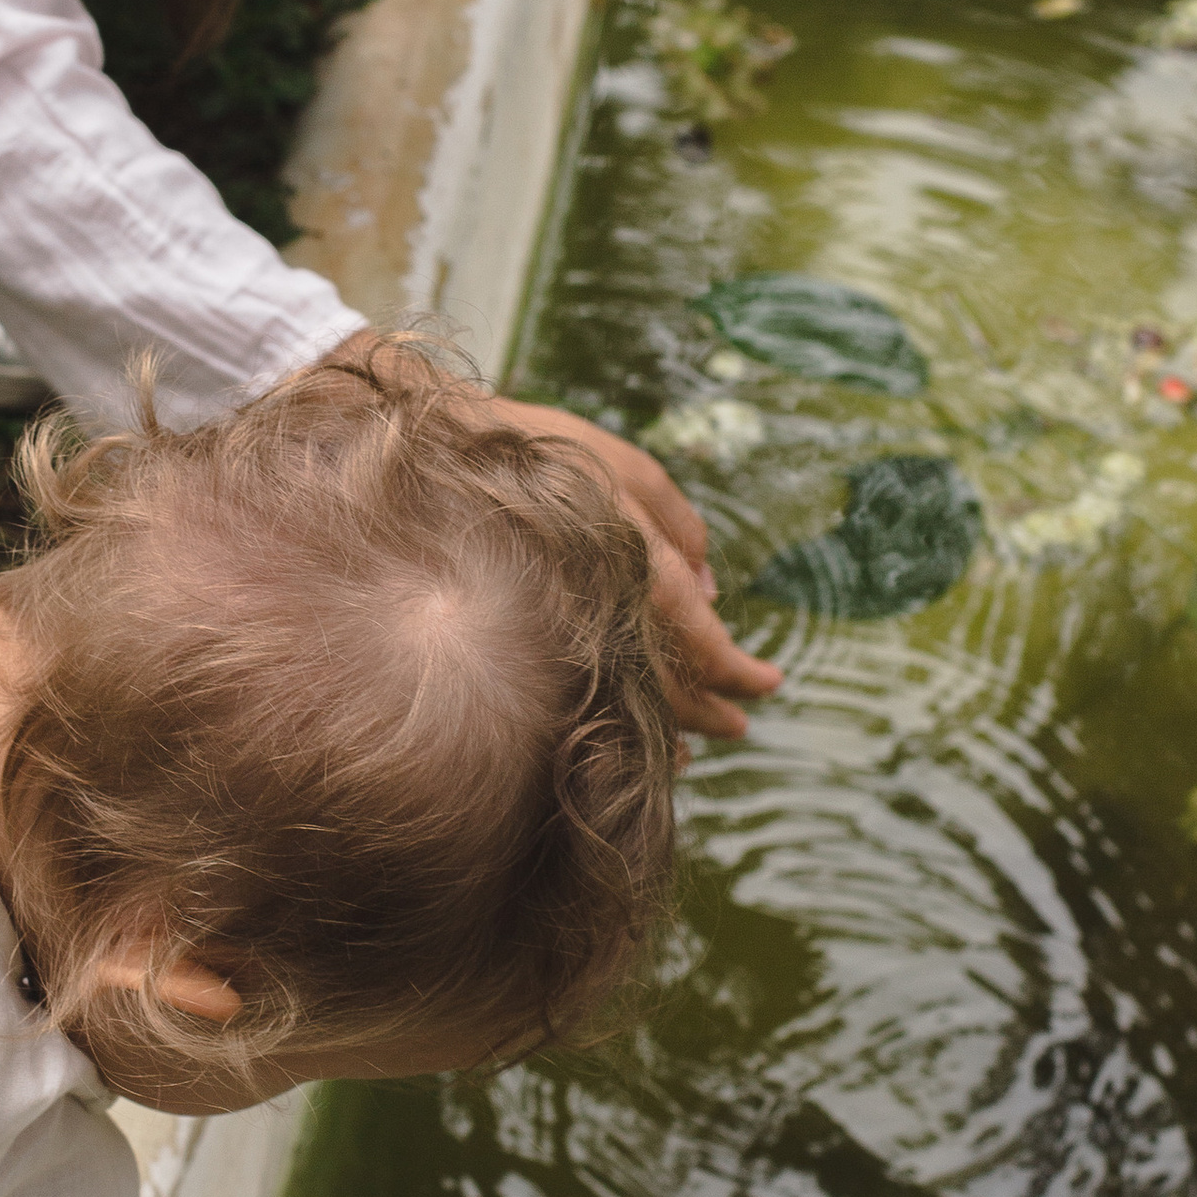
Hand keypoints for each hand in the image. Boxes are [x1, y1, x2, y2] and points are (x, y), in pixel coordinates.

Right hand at [493, 395, 780, 738]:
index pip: (694, 634)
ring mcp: (552, 631)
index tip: (770, 686)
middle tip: (741, 726)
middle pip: (661, 682)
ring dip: (661, 725)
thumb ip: (678, 524)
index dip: (734, 667)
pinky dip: (610, 715)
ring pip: (618, 698)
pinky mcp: (521, 640)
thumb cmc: (533, 452)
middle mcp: (591, 607)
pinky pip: (575, 695)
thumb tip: (714, 591)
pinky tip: (627, 730)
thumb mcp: (622, 465)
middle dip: (706, 710)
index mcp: (626, 560)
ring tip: (694, 744)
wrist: (427, 459)